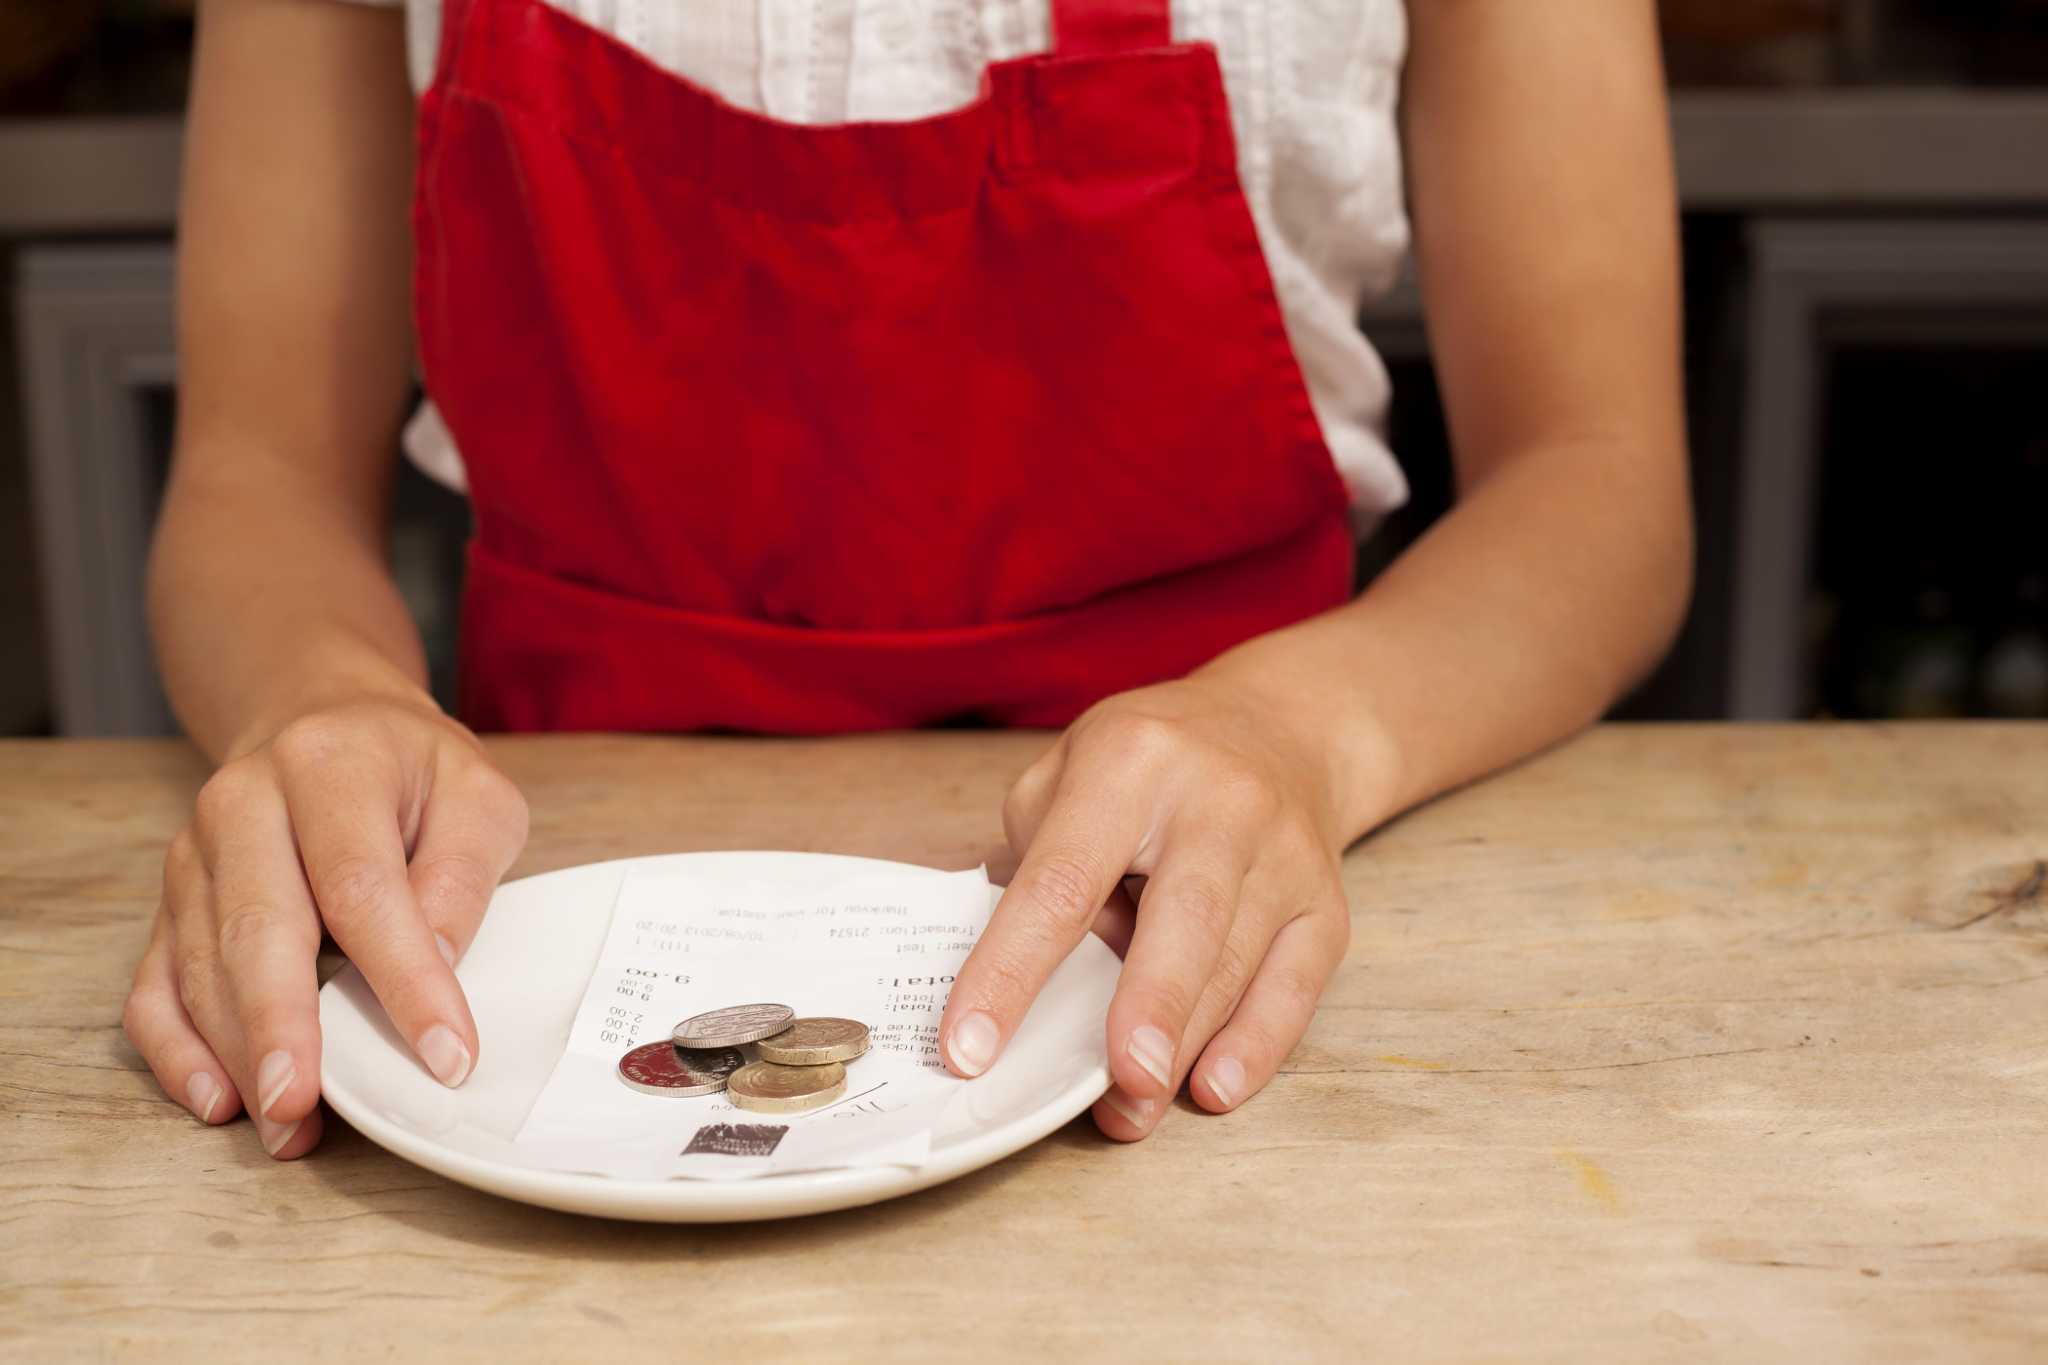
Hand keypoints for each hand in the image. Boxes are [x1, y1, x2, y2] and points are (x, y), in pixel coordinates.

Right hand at [122, 699, 527, 1157]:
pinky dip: (179, 1048)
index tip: (446, 1052)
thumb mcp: (476, 795)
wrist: (325, 720)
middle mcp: (243, 804)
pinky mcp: (171, 901)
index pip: (362, 886)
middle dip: (281, 1026)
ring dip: (240, 1054)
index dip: (404, 977)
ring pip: (201, 965)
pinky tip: (217, 1098)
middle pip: (257, 928)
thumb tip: (438, 962)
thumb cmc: (411, 770)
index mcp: (327, 763)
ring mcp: (194, 855)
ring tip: (287, 1127)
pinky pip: (154, 984)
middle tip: (304, 1105)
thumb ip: (462, 873)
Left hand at [939, 674, 1353, 1138]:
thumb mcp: (1067, 770)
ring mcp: (1283, 853)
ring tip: (1131, 1111)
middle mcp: (1217, 802)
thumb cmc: (1150, 763)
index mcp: (1130, 763)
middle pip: (1182, 919)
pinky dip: (1257, 1044)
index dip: (1012, 968)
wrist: (1280, 727)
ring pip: (1236, 963)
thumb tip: (1022, 980)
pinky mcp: (1325, 903)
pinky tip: (1216, 1086)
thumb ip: (1037, 863)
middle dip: (1148, 1009)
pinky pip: (1295, 986)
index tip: (970, 1047)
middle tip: (1117, 1087)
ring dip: (1183, 1048)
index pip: (1061, 880)